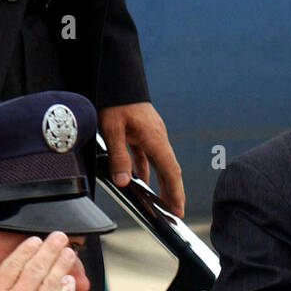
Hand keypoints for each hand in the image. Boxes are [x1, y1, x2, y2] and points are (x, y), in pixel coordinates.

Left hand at [98, 101, 184, 215]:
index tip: (178, 211)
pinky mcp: (142, 131)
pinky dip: (145, 170)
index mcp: (155, 139)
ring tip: (158, 202)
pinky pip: (146, 155)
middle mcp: (157, 138)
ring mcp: (151, 134)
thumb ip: (119, 157)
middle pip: (169, 170)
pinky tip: (138, 180)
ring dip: (160, 183)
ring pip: (159, 164)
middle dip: (172, 192)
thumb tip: (124, 183)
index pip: (170, 172)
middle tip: (174, 213)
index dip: (176, 193)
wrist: (115, 77)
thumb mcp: (112, 129)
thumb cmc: (115, 100)